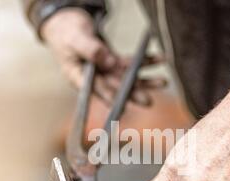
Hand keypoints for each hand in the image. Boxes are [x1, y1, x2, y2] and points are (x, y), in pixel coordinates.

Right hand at [41, 8, 165, 106]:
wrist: (68, 24)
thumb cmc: (66, 33)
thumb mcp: (75, 39)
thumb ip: (89, 49)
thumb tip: (107, 60)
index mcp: (79, 77)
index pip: (96, 90)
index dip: (109, 98)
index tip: (123, 108)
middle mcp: (94, 78)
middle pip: (115, 88)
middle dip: (133, 94)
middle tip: (149, 101)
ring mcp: (104, 71)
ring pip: (126, 78)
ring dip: (145, 80)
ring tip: (163, 82)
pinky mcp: (113, 62)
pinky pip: (130, 63)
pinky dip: (145, 61)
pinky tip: (158, 60)